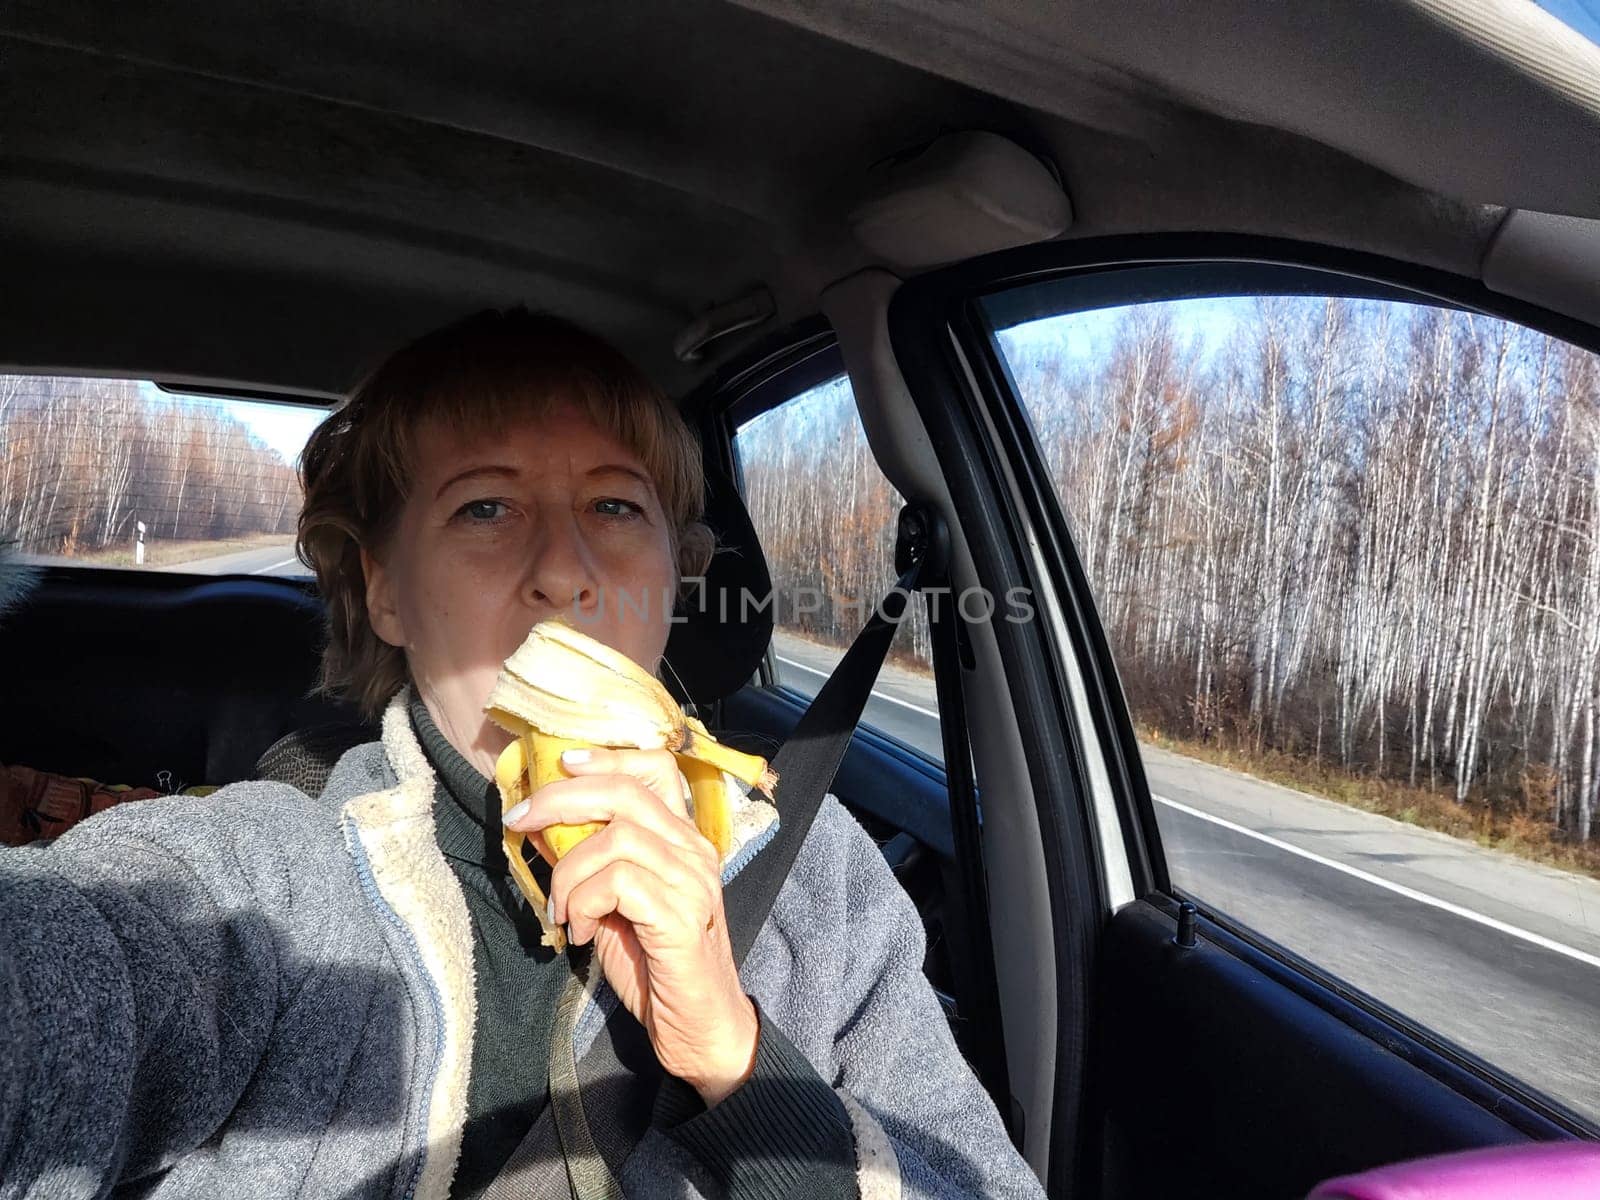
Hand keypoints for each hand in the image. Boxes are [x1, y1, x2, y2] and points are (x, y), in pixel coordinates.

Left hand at [506, 746, 758, 1105]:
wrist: (699, 1029)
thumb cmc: (654, 966)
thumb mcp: (612, 904)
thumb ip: (587, 862)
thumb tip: (540, 826)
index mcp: (682, 841)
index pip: (657, 769)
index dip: (608, 757)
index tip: (563, 762)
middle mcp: (694, 852)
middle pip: (626, 793)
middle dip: (562, 799)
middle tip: (521, 822)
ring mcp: (692, 883)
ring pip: (617, 839)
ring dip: (569, 872)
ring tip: (561, 911)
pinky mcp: (681, 918)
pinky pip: (619, 883)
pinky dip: (584, 902)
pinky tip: (579, 932)